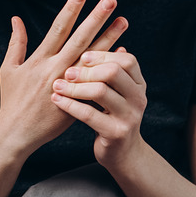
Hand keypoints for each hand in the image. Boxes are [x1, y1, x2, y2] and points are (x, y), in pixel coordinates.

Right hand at [0, 0, 128, 155]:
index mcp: (40, 60)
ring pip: (93, 57)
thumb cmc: (12, 101)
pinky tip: (124, 53)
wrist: (17, 134)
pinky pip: (99, 79)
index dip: (71, 10)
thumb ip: (16, 43)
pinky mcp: (78, 99)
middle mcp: (56, 69)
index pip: (58, 29)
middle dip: (96, 18)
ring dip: (110, 38)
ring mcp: (69, 85)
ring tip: (124, 21)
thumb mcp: (8, 70)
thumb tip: (16, 19)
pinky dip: (110, 65)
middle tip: (111, 0)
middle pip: (80, 39)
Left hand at [50, 47, 147, 167]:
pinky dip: (70, 105)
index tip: (82, 55)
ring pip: (100, 92)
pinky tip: (56, 100)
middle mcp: (138, 98)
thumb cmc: (112, 116)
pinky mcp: (116, 133)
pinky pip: (89, 115)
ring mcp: (129, 116)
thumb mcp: (117, 93)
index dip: (104, 55)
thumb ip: (113, 71)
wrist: (122, 153)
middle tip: (67, 72)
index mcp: (139, 84)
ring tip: (57, 86)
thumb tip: (111, 42)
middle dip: (87, 70)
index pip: (127, 60)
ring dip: (75, 87)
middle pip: (114, 72)